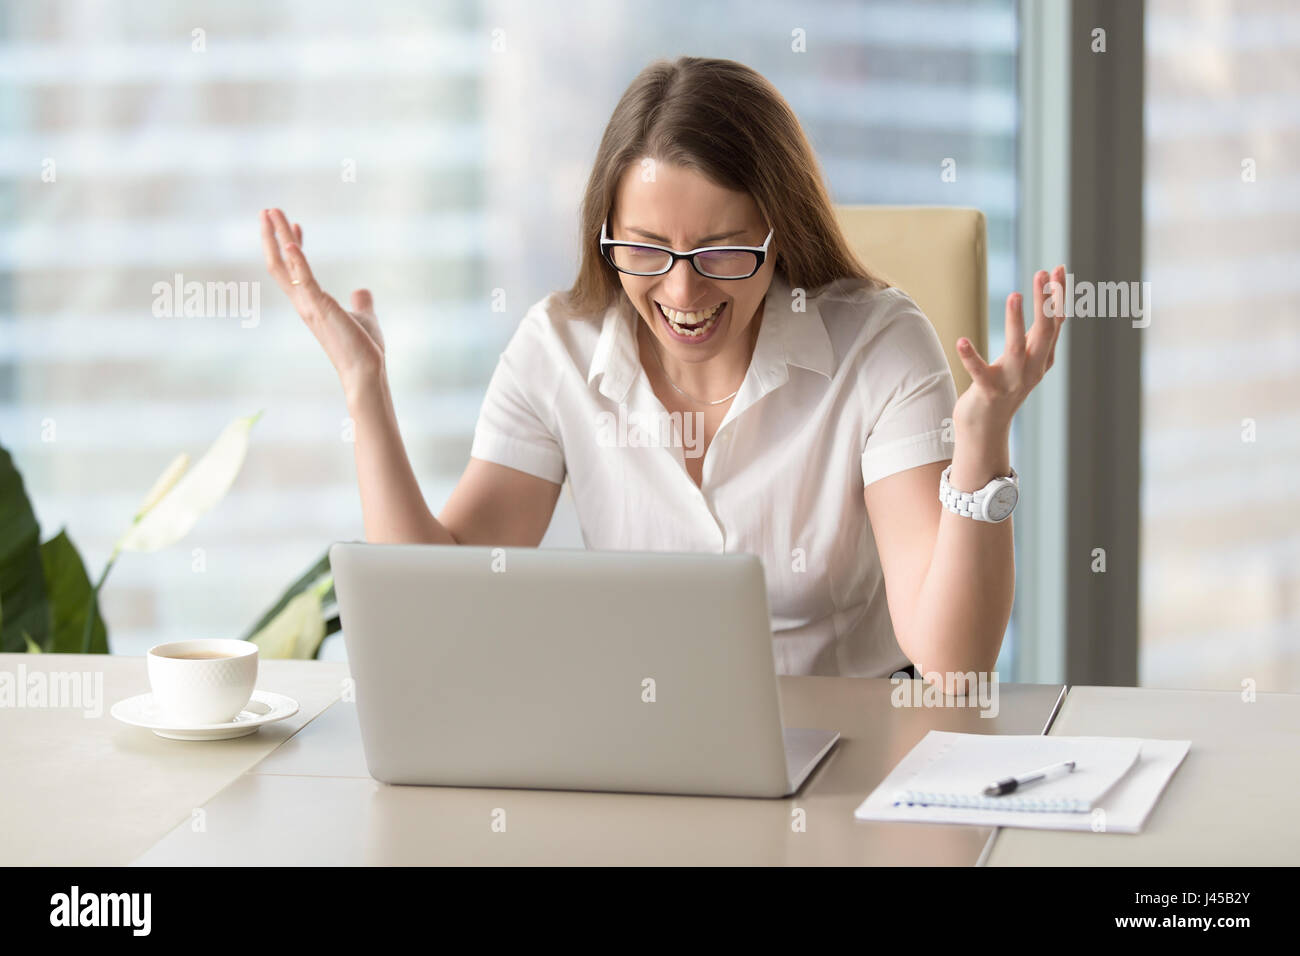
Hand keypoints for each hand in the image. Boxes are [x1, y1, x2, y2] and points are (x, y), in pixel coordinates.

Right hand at [260, 208, 385, 396]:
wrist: (367, 371)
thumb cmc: (364, 349)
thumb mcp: (364, 317)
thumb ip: (360, 302)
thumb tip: (361, 290)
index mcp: (312, 303)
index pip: (295, 269)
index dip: (293, 245)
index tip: (296, 223)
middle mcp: (304, 303)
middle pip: (279, 263)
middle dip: (272, 235)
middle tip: (268, 210)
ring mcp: (309, 305)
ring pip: (284, 265)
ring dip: (278, 237)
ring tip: (272, 212)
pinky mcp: (321, 308)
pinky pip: (304, 280)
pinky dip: (297, 260)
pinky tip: (293, 241)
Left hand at [952, 265, 1066, 440]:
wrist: (986, 429)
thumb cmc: (1004, 388)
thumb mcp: (1026, 361)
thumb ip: (1036, 337)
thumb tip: (1049, 304)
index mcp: (1043, 359)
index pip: (1055, 324)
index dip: (1058, 297)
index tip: (1059, 269)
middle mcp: (1032, 370)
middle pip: (1044, 331)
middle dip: (1045, 302)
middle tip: (1042, 273)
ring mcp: (1011, 382)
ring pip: (1016, 348)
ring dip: (1016, 322)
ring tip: (1014, 295)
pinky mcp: (988, 392)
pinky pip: (978, 372)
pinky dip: (970, 356)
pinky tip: (961, 340)